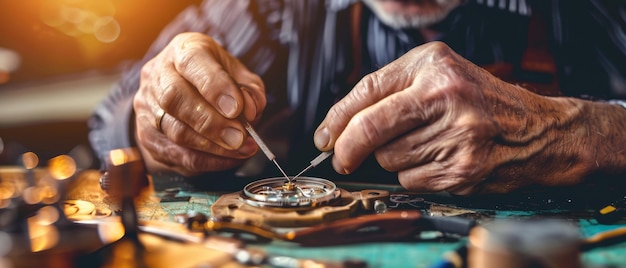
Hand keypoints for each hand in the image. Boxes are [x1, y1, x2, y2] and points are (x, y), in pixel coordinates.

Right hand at [133, 32, 265, 175]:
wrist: (187, 92)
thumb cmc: (217, 81)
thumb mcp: (240, 75)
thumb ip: (249, 90)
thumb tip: (249, 110)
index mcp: (183, 49)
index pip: (192, 62)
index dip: (215, 86)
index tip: (237, 107)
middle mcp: (158, 74)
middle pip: (175, 98)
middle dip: (212, 123)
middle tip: (239, 137)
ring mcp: (147, 105)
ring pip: (175, 130)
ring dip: (212, 146)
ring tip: (240, 149)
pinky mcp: (147, 134)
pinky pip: (175, 153)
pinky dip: (206, 160)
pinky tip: (228, 159)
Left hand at [314, 41, 596, 194]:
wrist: (536, 131)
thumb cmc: (481, 102)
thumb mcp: (438, 75)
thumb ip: (391, 91)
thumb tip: (339, 127)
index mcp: (433, 65)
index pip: (368, 90)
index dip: (337, 118)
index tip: (323, 137)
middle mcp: (445, 96)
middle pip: (371, 129)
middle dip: (347, 149)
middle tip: (342, 159)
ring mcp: (455, 134)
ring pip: (388, 158)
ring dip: (392, 159)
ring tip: (423, 145)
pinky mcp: (461, 168)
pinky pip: (410, 180)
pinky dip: (414, 176)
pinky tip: (437, 160)